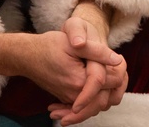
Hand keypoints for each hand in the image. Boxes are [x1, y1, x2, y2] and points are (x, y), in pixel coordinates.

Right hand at [48, 7, 127, 125]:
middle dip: (116, 83)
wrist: (27, 56)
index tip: (118, 57)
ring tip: (110, 71)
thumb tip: (118, 60)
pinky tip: (98, 82)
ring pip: (97, 104)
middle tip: (115, 65)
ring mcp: (70, 98)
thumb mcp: (75, 44)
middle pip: (107, 96)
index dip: (120, 69)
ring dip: (107, 91)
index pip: (113, 81)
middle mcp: (75, 95)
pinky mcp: (66, 98)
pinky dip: (95, 97)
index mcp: (80, 81)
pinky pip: (86, 105)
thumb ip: (97, 52)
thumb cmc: (50, 46)